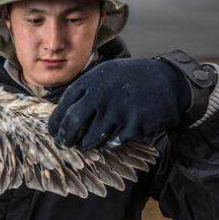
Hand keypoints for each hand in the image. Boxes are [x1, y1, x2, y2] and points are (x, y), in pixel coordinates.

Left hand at [48, 58, 191, 149]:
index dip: (55, 124)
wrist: (166, 80)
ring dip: (86, 144)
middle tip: (63, 145)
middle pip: (72, 124)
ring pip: (91, 138)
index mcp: (91, 82)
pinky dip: (107, 145)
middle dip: (65, 138)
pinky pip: (111, 143)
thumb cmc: (127, 79)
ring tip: (86, 144)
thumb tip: (52, 106)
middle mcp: (101, 96)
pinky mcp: (133, 125)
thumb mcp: (101, 74)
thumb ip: (80, 89)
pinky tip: (108, 141)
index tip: (53, 132)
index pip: (63, 107)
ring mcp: (117, 111)